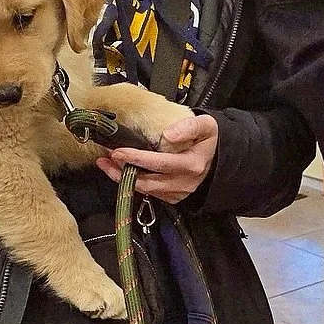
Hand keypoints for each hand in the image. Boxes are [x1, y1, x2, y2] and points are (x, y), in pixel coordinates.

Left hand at [97, 110, 218, 203]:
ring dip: (123, 178)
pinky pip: (149, 193)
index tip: (119, 151)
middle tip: (106, 157)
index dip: (137, 158)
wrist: (217, 159)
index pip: (160, 163)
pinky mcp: (172, 198)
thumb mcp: (206, 125)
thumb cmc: (207, 140)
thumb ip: (189, 126)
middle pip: (148, 181)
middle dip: (123, 170)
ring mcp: (178, 193)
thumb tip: (168, 134)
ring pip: (145, 189)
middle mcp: (184, 183)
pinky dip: (132, 183)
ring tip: (106, 164)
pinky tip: (120, 171)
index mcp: (192, 165)